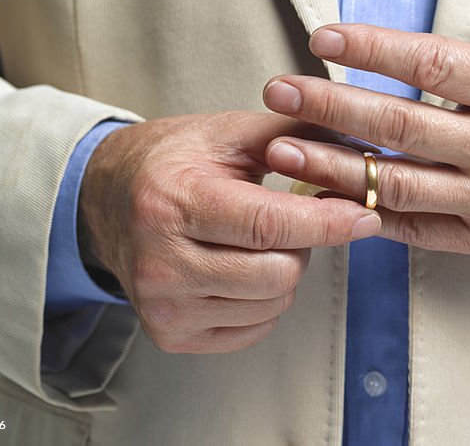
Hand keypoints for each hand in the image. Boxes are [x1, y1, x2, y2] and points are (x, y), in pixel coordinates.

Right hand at [78, 112, 380, 352]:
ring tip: (257, 241)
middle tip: (289, 219)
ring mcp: (163, 306)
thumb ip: (291, 136)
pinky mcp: (171, 335)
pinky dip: (265, 300)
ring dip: (284, 272)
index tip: (364, 216)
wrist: (105, 201)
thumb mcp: (225, 133)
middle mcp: (161, 262)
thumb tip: (354, 148)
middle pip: (277, 273)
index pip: (269, 226)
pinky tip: (242, 268)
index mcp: (173, 203)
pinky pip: (255, 328)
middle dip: (304, 245)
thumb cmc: (171, 162)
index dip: (327, 223)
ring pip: (272, 304)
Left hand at [262, 0, 469, 266]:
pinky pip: (423, 230)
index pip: (434, 64)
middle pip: (399, 124)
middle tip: (281, 91)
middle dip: (331, 105)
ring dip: (336, 166)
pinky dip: (376, 217)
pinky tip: (338, 202)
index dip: (373, 48)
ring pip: (398, 182)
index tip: (327, 36)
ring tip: (285, 149)